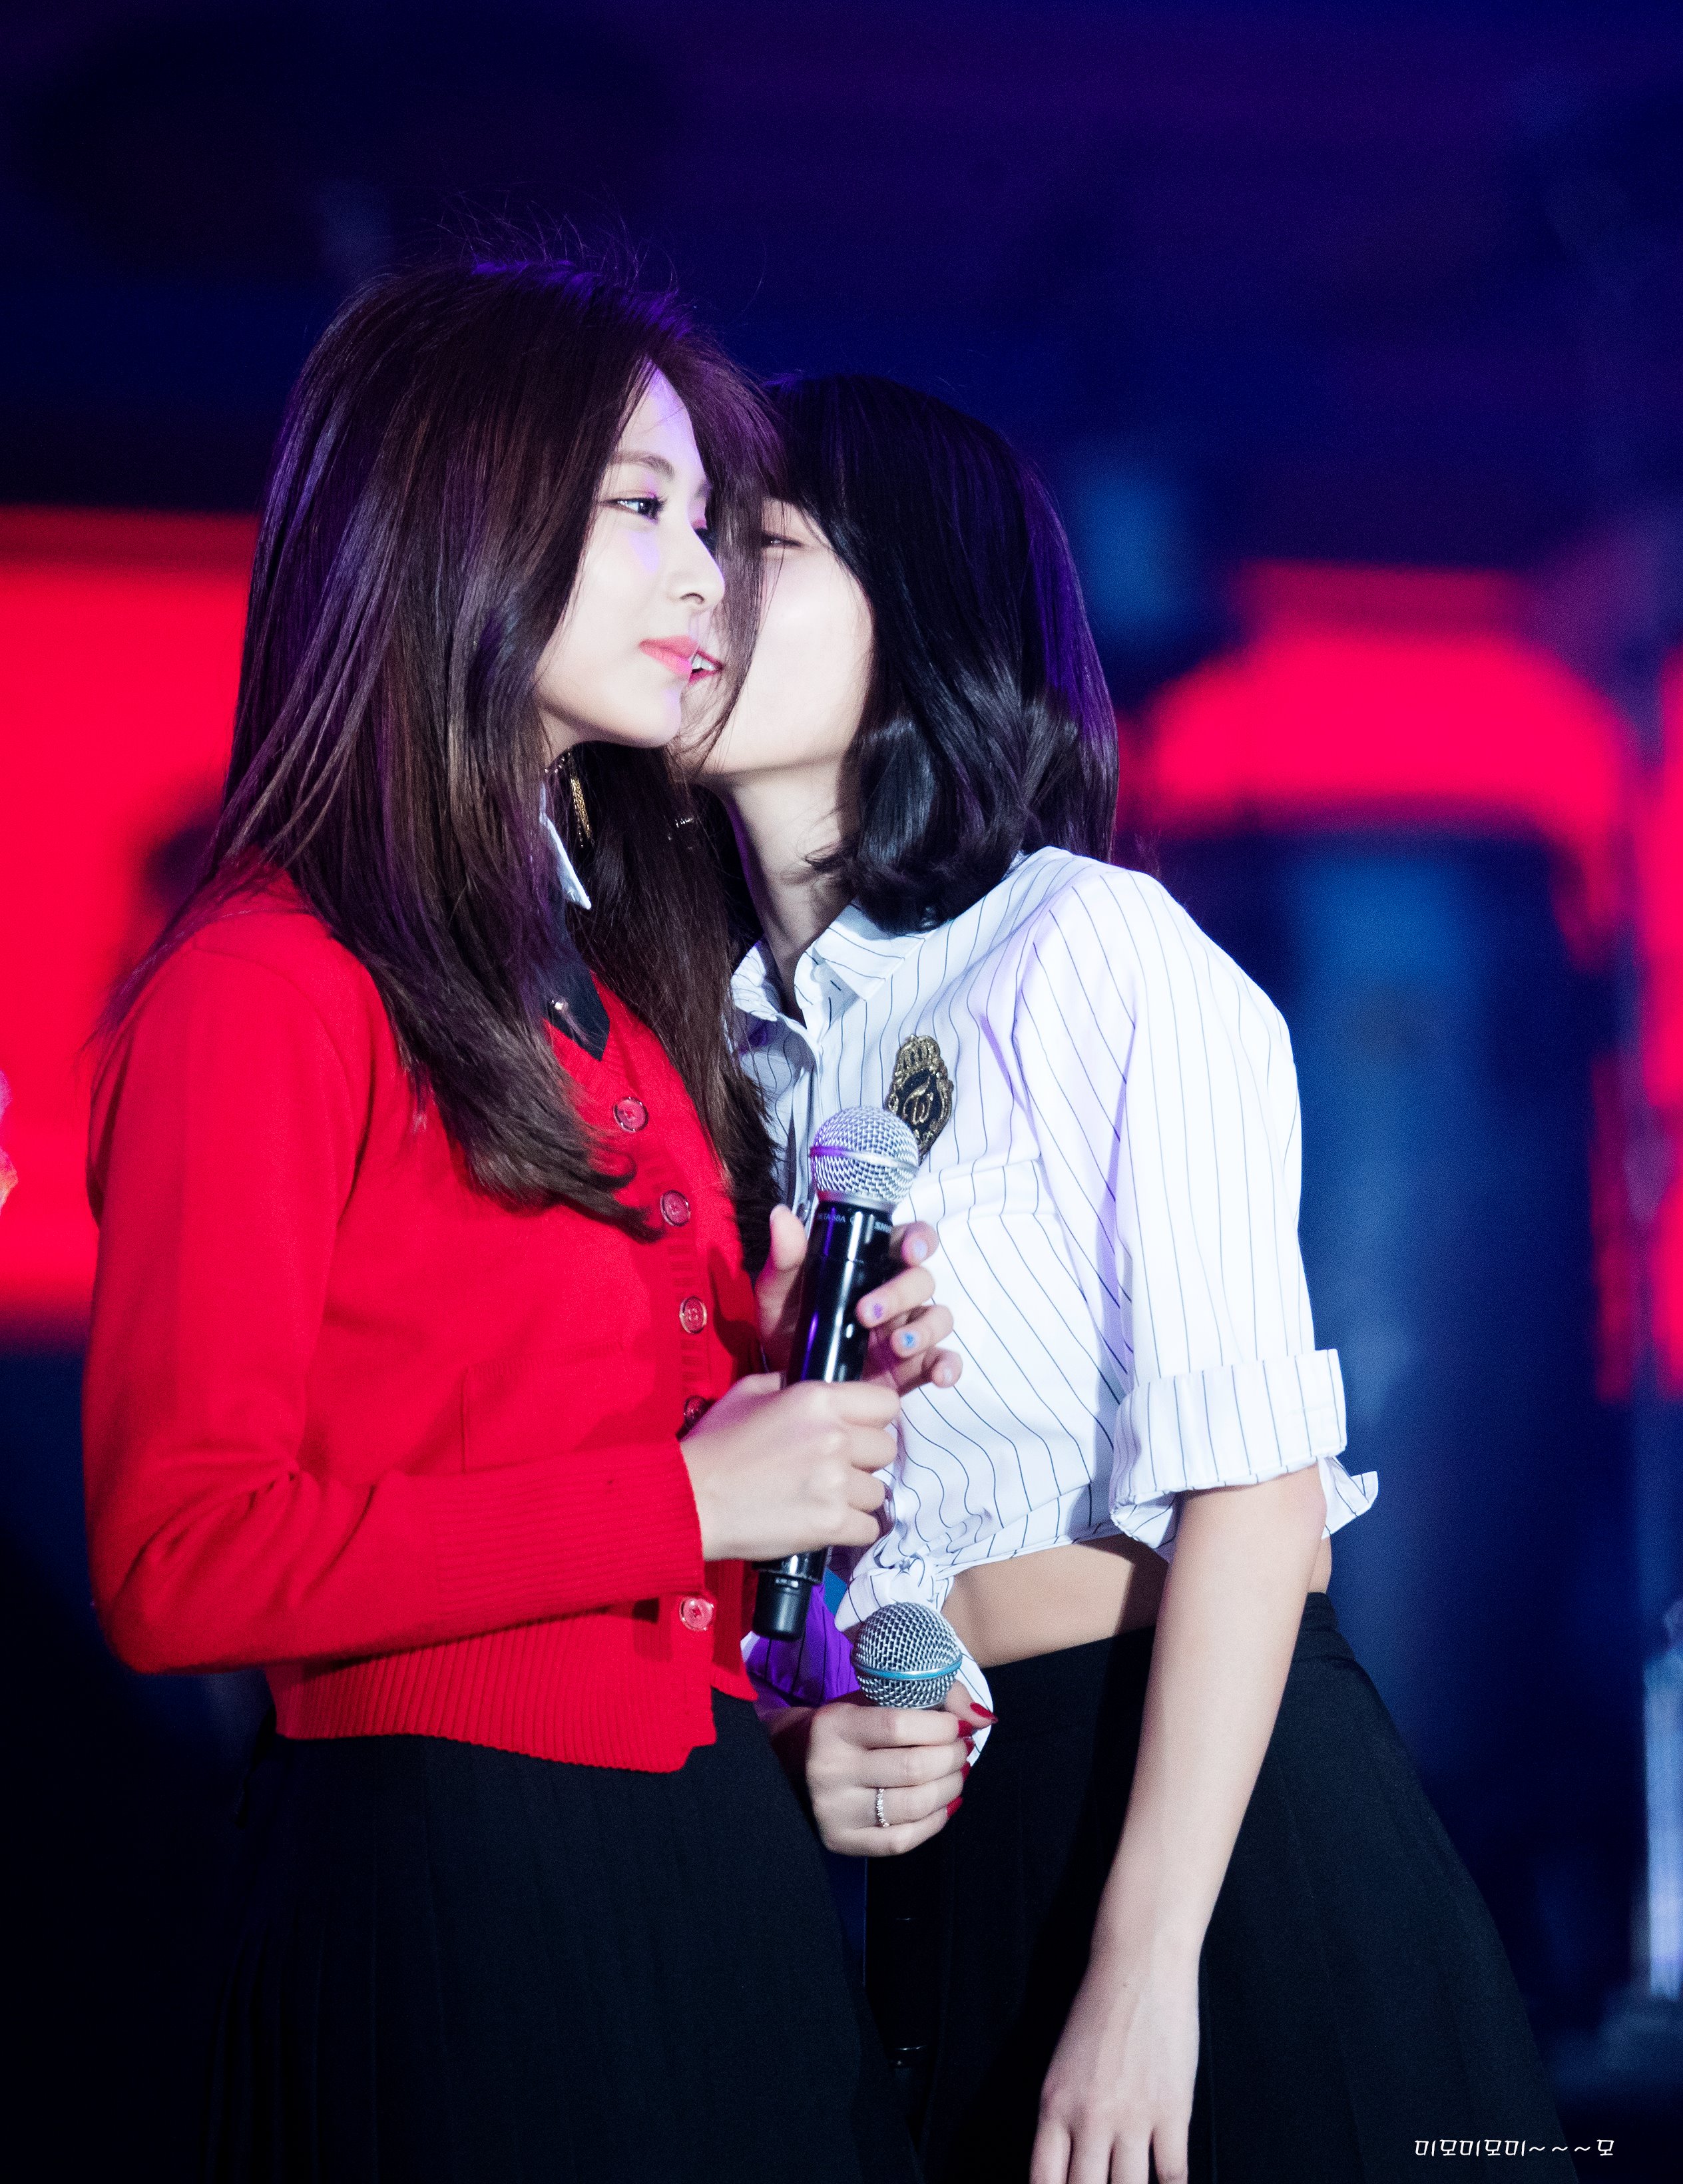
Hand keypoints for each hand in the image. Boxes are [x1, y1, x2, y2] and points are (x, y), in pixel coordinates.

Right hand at [680, 1372, 898, 1562]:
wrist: (690, 1500)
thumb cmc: (715, 1443)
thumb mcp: (750, 1393)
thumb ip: (792, 1383)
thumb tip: (823, 1387)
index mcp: (820, 1400)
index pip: (887, 1404)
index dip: (873, 1418)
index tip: (857, 1430)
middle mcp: (836, 1438)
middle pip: (886, 1449)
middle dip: (865, 1458)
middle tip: (834, 1467)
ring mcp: (836, 1484)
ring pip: (878, 1491)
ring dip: (856, 1496)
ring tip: (823, 1497)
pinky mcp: (831, 1524)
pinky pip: (869, 1528)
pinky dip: (851, 1528)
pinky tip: (825, 1522)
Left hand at [756, 1205, 962, 1393]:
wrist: (786, 1379)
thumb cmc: (788, 1325)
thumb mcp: (778, 1292)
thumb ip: (784, 1258)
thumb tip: (782, 1217)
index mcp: (871, 1266)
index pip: (907, 1240)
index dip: (918, 1240)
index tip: (909, 1251)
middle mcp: (896, 1295)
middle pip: (922, 1281)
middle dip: (901, 1293)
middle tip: (866, 1313)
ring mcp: (907, 1330)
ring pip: (938, 1318)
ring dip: (924, 1329)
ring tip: (897, 1346)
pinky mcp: (912, 1367)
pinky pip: (941, 1361)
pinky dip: (948, 1366)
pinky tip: (939, 1375)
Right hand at [800, 1681, 986, 1856]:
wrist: (794, 1761)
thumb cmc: (847, 1725)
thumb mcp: (875, 1697)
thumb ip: (932, 1695)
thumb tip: (983, 1719)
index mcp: (834, 1726)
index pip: (898, 1725)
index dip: (941, 1726)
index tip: (957, 1725)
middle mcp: (830, 1771)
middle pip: (913, 1768)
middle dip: (953, 1757)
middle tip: (961, 1748)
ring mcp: (835, 1811)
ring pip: (914, 1806)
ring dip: (951, 1787)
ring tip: (956, 1772)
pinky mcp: (843, 1841)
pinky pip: (903, 1839)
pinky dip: (935, 1820)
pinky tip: (944, 1802)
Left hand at [1030, 1934, 1200, 2183]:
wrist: (1139, 1964)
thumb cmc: (1099, 2012)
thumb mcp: (1063, 2067)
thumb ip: (1063, 2120)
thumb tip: (1070, 2170)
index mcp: (1053, 2106)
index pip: (1044, 2183)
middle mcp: (1088, 2117)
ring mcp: (1132, 2116)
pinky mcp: (1172, 2111)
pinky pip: (1172, 2175)